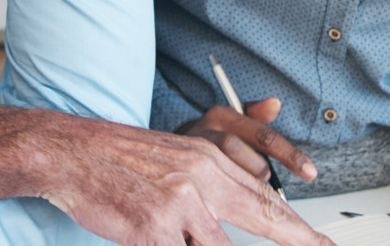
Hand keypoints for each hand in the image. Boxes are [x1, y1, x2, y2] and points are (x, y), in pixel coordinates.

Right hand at [0, 107, 334, 245]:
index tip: (319, 241)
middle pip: (263, 217)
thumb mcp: (173, 157)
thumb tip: (245, 199)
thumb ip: (209, 179)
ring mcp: (178, 206)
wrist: (70, 152)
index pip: (263, 196)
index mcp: (208, 160)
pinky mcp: (154, 230)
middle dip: (297, 239)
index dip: (295, 225)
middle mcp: (201, 179)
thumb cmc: (117, 160)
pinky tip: (166, 241)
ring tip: (191, 239)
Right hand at [176, 98, 317, 182]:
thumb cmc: (210, 134)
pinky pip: (221, 189)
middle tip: (255, 171)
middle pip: (253, 161)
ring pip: (238, 176)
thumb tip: (275, 103)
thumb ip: (256, 114)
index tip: (310, 172)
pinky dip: (230, 192)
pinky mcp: (190, 170)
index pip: (265, 137)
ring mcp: (197, 152)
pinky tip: (225, 189)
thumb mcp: (233, 119)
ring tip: (237, 176)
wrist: (169, 146)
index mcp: (224, 115)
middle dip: (260, 172)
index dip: (291, 156)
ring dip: (245, 180)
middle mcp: (210, 131)